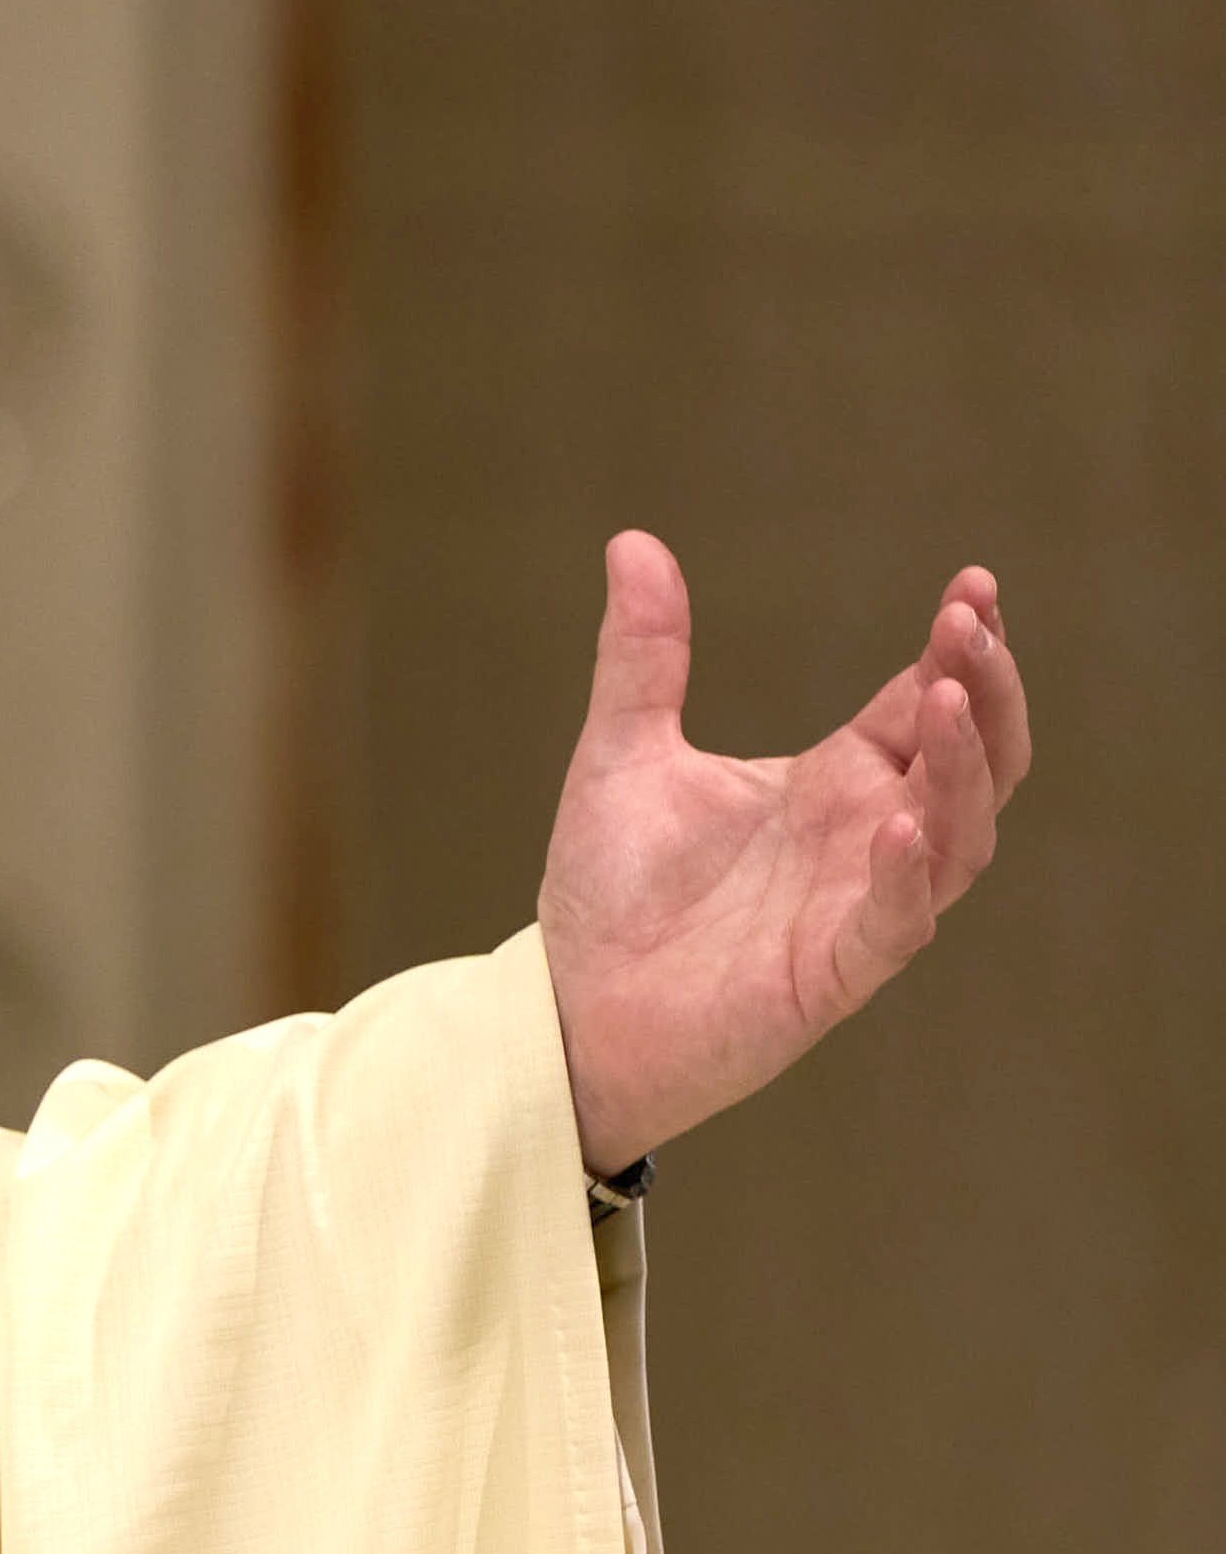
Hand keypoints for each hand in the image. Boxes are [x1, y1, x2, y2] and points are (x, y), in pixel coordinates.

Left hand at [537, 530, 1027, 1168]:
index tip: (971, 587)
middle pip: (977, 757)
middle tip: (972, 624)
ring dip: (964, 766)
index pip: (925, 701)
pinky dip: (909, 872)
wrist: (567, 1010)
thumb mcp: (623, 753)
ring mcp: (861, 903)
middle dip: (986, 689)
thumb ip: (644, 656)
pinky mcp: (836, 972)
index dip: (961, 648)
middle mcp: (867, 835)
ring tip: (945, 699)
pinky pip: (898, 920)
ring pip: (962, 833)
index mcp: (835, 781)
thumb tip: (632, 543)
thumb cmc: (609, 893)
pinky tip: (903, 820)